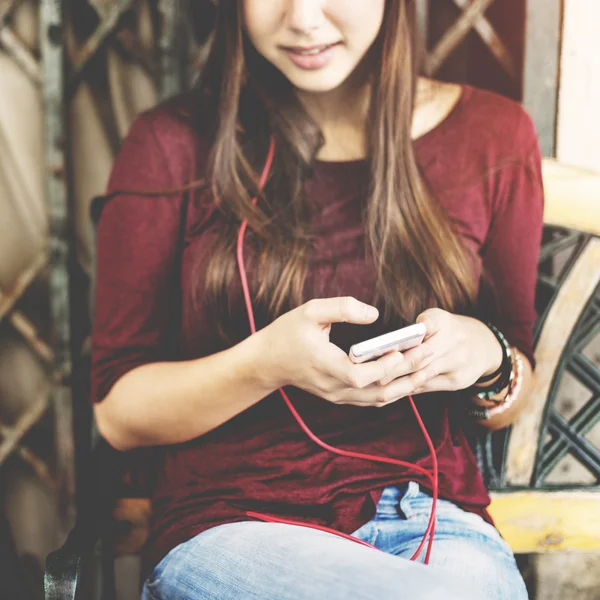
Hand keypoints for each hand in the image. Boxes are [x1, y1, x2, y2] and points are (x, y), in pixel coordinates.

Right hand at [257, 297, 432, 406]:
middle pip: (376, 390)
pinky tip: (407, 378)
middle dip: (405, 374)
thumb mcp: (310, 311)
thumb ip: (342, 308)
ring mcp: (336, 395)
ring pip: (377, 399)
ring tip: (426, 369)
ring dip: (403, 386)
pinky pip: (371, 399)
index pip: (359, 375)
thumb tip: (374, 313)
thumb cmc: (287, 333)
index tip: (402, 351)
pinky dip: (391, 390)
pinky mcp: (339, 397)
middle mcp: (332, 386)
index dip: (383, 367)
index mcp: (324, 364)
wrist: (267, 362)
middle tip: (429, 356)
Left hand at [376, 308, 503, 397]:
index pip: (419, 336)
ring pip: (422, 377)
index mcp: (444, 324)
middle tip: (373, 376)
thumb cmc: (447, 329)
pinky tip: (391, 393)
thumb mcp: (434, 318)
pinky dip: (408, 390)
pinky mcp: (458, 382)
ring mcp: (458, 366)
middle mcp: (455, 345)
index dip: (401, 349)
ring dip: (399, 384)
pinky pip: (428, 388)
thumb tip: (390, 347)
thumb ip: (416, 328)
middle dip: (394, 370)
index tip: (380, 356)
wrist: (482, 345)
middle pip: (419, 360)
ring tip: (377, 387)